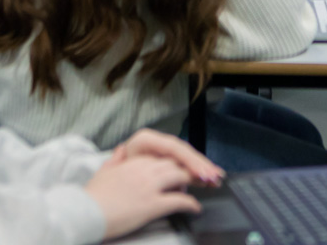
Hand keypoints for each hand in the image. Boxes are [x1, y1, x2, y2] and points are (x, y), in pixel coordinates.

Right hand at [86, 155, 202, 239]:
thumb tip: (120, 149)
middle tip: (202, 177)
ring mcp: (149, 186)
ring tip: (203, 189)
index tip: (184, 168)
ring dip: (193, 183)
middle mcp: (144, 169)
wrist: (86, 211)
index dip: (176, 163)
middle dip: (190, 169)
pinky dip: (190, 203)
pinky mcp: (152, 204)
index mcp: (134, 161)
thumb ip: (114, 159)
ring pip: (180, 176)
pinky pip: (178, 200)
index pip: (162, 157)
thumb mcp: (103, 171)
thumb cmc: (93, 195)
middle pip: (175, 164)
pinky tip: (196, 208)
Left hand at [108, 128, 222, 184]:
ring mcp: (163, 150)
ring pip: (186, 156)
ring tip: (217, 177)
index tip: (200, 173)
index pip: (173, 148)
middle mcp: (157, 142)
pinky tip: (208, 177)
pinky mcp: (166, 160)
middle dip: (200, 164)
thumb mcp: (122, 170)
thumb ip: (137, 168)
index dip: (189, 160)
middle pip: (183, 151)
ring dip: (202, 167)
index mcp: (145, 140)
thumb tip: (144, 166)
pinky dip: (196, 170)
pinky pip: (184, 163)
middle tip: (215, 177)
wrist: (109, 184)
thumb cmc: (115, 179)